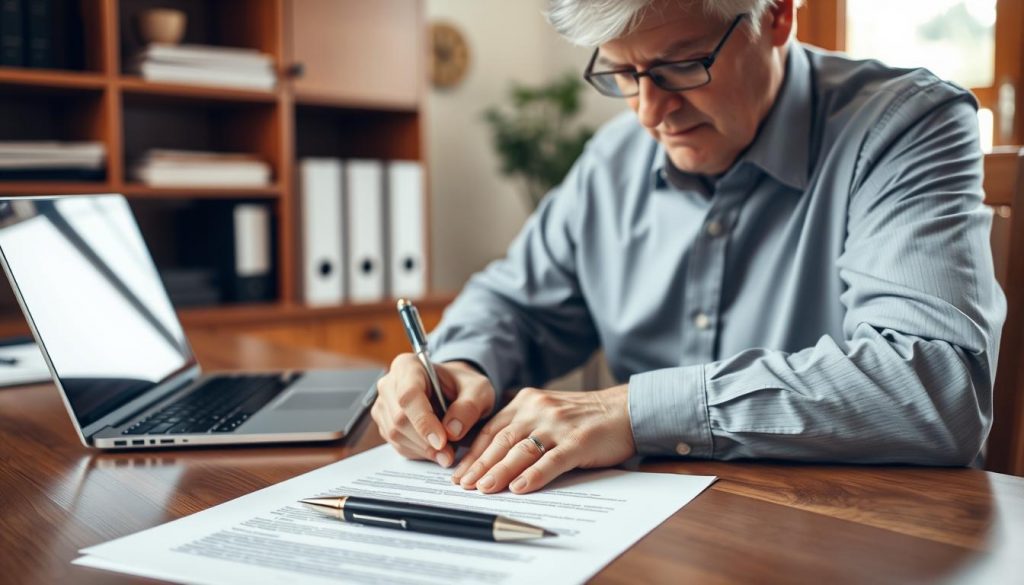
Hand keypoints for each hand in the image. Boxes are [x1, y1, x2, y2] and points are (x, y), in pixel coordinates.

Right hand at [371, 355, 495, 467]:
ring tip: (447, 452)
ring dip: (423, 449)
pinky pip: (397, 445)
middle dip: (426, 441)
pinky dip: (418, 452)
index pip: (409, 395)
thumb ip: (469, 406)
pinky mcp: (384, 424)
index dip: (423, 421)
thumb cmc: (464, 386)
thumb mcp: (478, 390)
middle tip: (449, 454)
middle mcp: (389, 384)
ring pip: (396, 435)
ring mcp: (383, 405)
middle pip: (400, 419)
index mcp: (408, 366)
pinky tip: (435, 449)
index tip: (442, 441)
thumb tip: (452, 431)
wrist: (454, 392)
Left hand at [451, 384, 635, 494]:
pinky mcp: (578, 441)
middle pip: (501, 441)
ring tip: (483, 488)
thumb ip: (522, 427)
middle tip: (462, 486)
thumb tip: (491, 457)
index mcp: (526, 402)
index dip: (472, 453)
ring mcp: (558, 425)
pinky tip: (519, 487)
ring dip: (499, 471)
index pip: (491, 430)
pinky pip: (551, 460)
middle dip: (479, 465)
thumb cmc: (584, 417)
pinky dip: (534, 475)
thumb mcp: (546, 412)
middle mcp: (538, 410)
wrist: (625, 409)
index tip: (458, 473)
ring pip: (521, 450)